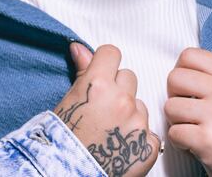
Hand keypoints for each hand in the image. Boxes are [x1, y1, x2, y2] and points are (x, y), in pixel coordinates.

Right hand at [53, 43, 159, 176]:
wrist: (67, 174)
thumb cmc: (62, 142)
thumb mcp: (68, 101)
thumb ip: (81, 71)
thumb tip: (79, 47)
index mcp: (98, 85)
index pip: (112, 54)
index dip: (105, 64)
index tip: (100, 75)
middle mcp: (121, 100)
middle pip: (128, 77)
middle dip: (118, 88)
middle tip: (102, 109)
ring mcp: (137, 123)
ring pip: (140, 104)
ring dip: (129, 113)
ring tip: (110, 131)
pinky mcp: (148, 145)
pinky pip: (149, 131)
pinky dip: (138, 138)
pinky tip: (120, 146)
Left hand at [164, 47, 211, 176]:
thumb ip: (211, 76)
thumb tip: (178, 67)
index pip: (188, 55)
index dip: (182, 72)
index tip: (190, 88)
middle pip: (173, 78)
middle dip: (175, 97)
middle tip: (190, 112)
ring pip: (169, 107)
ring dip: (176, 122)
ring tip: (195, 129)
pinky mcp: (207, 139)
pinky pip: (173, 133)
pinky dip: (179, 142)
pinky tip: (195, 144)